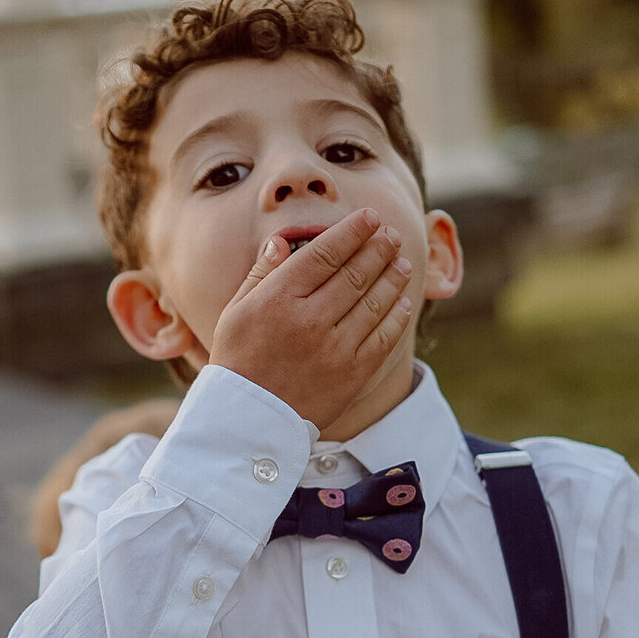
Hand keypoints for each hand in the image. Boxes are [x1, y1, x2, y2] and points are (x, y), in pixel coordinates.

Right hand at [208, 208, 412, 430]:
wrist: (250, 421)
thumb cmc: (239, 361)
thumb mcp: (236, 311)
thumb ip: (261, 273)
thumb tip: (281, 240)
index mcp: (279, 299)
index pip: (325, 253)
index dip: (352, 231)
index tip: (369, 217)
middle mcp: (310, 320)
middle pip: (355, 273)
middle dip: (379, 248)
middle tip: (391, 235)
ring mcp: (335, 348)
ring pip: (374, 303)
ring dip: (393, 278)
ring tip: (402, 263)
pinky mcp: (352, 375)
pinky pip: (383, 338)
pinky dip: (396, 317)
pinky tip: (402, 302)